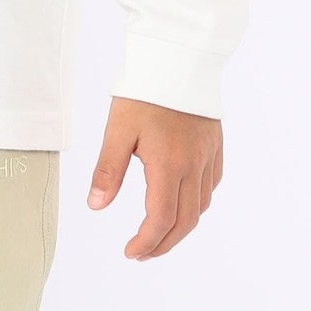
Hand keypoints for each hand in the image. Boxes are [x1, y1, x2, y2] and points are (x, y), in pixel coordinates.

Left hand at [88, 97, 223, 259]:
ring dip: (180, 227)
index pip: (161, 218)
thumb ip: (108, 171)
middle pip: (185, 221)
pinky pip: (210, 185)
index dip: (146, 242)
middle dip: (163, 244)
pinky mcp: (215, 146)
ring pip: (201, 206)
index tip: (130, 253)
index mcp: (169, 164)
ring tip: (157, 235)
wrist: (180, 56)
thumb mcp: (118, 131)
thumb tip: (96, 206)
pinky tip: (179, 205)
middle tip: (141, 254)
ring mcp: (208, 156)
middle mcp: (194, 165)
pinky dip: (195, 204)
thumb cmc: (145, 91)